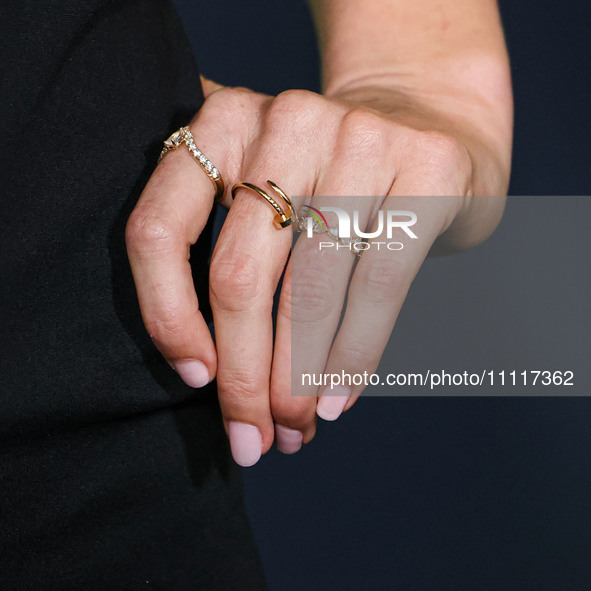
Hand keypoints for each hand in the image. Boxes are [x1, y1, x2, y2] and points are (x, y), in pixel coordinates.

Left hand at [126, 76, 509, 465]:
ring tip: (294, 429)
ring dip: (297, 381)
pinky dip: (352, 357)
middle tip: (250, 436)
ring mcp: (362, 139)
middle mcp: (288, 120)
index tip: (194, 379)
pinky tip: (336, 400)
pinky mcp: (428, 171)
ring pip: (310, 292)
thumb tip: (208, 374)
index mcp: (222, 123)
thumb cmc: (335, 182)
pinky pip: (378, 287)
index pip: (159, 231)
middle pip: (239, 275)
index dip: (166, 317)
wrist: (430, 128)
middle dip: (243, 376)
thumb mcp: (266, 191)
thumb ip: (227, 249)